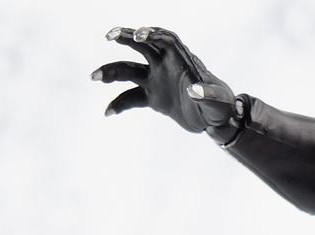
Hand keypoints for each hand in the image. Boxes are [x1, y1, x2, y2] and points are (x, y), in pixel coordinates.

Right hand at [91, 26, 239, 141]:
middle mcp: (164, 65)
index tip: (139, 36)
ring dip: (111, 72)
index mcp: (181, 60)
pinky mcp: (152, 98)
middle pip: (141, 46)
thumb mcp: (218, 100)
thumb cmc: (221, 105)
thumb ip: (208, 94)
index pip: (165, 39)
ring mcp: (155, 80)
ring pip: (128, 71)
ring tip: (94, 77)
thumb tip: (195, 90)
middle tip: (110, 36)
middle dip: (125, 37)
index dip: (152, 33)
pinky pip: (130, 98)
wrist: (217, 120)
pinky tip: (108, 113)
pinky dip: (118, 104)